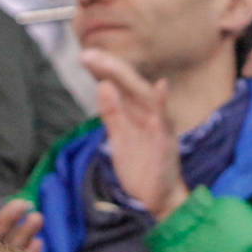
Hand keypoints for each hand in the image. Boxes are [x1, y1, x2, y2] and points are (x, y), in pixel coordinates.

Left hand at [84, 50, 186, 218]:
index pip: (119, 85)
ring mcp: (159, 125)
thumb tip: (102, 85)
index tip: (84, 56)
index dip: (103, 70)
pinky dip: (162, 103)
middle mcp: (149, 113)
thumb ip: (112, 112)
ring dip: (128, 78)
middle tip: (87, 55)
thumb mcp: (119, 137)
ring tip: (108, 63)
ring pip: (145, 95)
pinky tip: (161, 86)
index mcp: (136, 112)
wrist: (158, 197)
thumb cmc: (141, 165)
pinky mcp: (166, 141)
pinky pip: (165, 119)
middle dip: (110, 67)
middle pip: (130, 84)